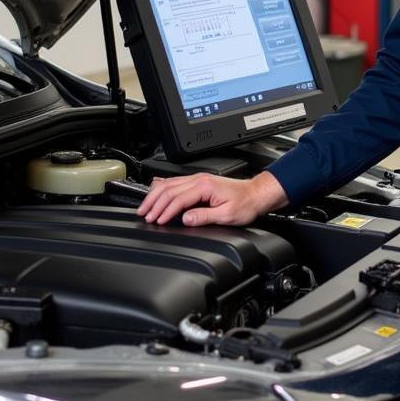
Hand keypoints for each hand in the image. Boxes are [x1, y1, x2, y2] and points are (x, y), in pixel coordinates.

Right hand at [137, 170, 287, 226]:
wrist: (255, 194)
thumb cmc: (245, 204)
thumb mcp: (226, 215)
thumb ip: (204, 216)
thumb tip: (185, 219)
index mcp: (204, 186)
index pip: (178, 199)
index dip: (165, 211)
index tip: (156, 221)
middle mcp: (199, 180)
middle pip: (168, 189)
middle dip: (154, 203)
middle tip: (144, 215)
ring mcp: (198, 179)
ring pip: (169, 184)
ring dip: (155, 196)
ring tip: (145, 207)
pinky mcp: (199, 181)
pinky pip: (175, 182)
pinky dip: (162, 188)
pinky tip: (155, 191)